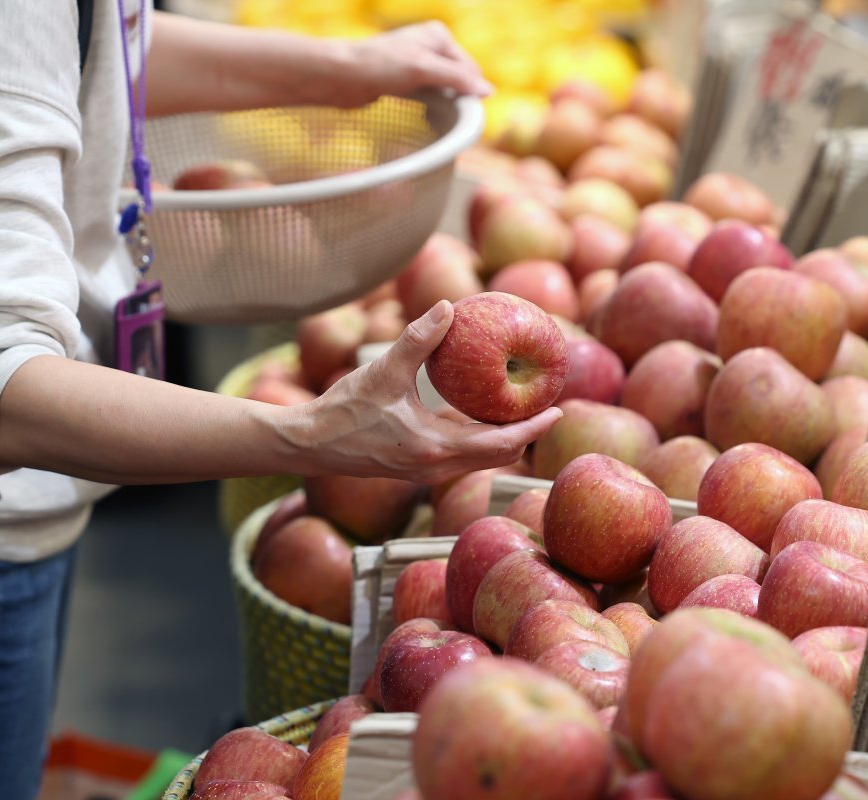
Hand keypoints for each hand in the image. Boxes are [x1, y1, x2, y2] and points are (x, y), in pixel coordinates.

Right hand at [290, 301, 559, 483]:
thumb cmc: (343, 410)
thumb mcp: (384, 371)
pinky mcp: (417, 465)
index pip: (500, 444)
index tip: (557, 412)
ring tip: (523, 407)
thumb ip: (419, 339)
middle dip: (526, 433)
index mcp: (435, 448)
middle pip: (497, 455)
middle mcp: (436, 467)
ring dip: (503, 436)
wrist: (309, 444)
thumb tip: (449, 308)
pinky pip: (459, 452)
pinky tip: (481, 411)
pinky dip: (478, 435)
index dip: (533, 429)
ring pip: (479, 456)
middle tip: (547, 406)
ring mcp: (427, 469)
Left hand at [334, 22, 492, 107]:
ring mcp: (418, 63)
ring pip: (445, 89)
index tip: (465, 114)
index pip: (471, 69)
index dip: (470, 91)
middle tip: (448, 117)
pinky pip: (430, 96)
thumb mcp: (422, 68)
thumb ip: (456, 78)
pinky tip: (426, 116)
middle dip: (457, 99)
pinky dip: (433, 107)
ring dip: (445, 105)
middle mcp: (431, 46)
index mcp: (439, 36)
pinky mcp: (406, 81)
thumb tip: (489, 91)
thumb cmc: (378, 66)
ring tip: (437, 118)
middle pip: (459, 79)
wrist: (340, 77)